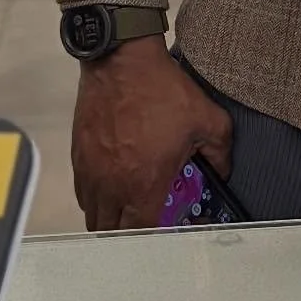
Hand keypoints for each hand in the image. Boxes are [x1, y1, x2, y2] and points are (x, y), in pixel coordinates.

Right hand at [71, 38, 232, 231]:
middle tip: (148, 224)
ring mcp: (90, 172)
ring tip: (130, 209)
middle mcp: (111, 185)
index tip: (166, 233)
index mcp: (143, 183)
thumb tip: (223, 173)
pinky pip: (83, 193)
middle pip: (112, 232)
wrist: (122, 61)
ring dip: (110, 219)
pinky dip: (96, 199)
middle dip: (131, 235)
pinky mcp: (78, 157)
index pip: (141, 233)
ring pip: (94, 215)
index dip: (154, 239)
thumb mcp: (208, 120)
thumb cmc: (162, 90)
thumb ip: (220, 154)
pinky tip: (113, 188)